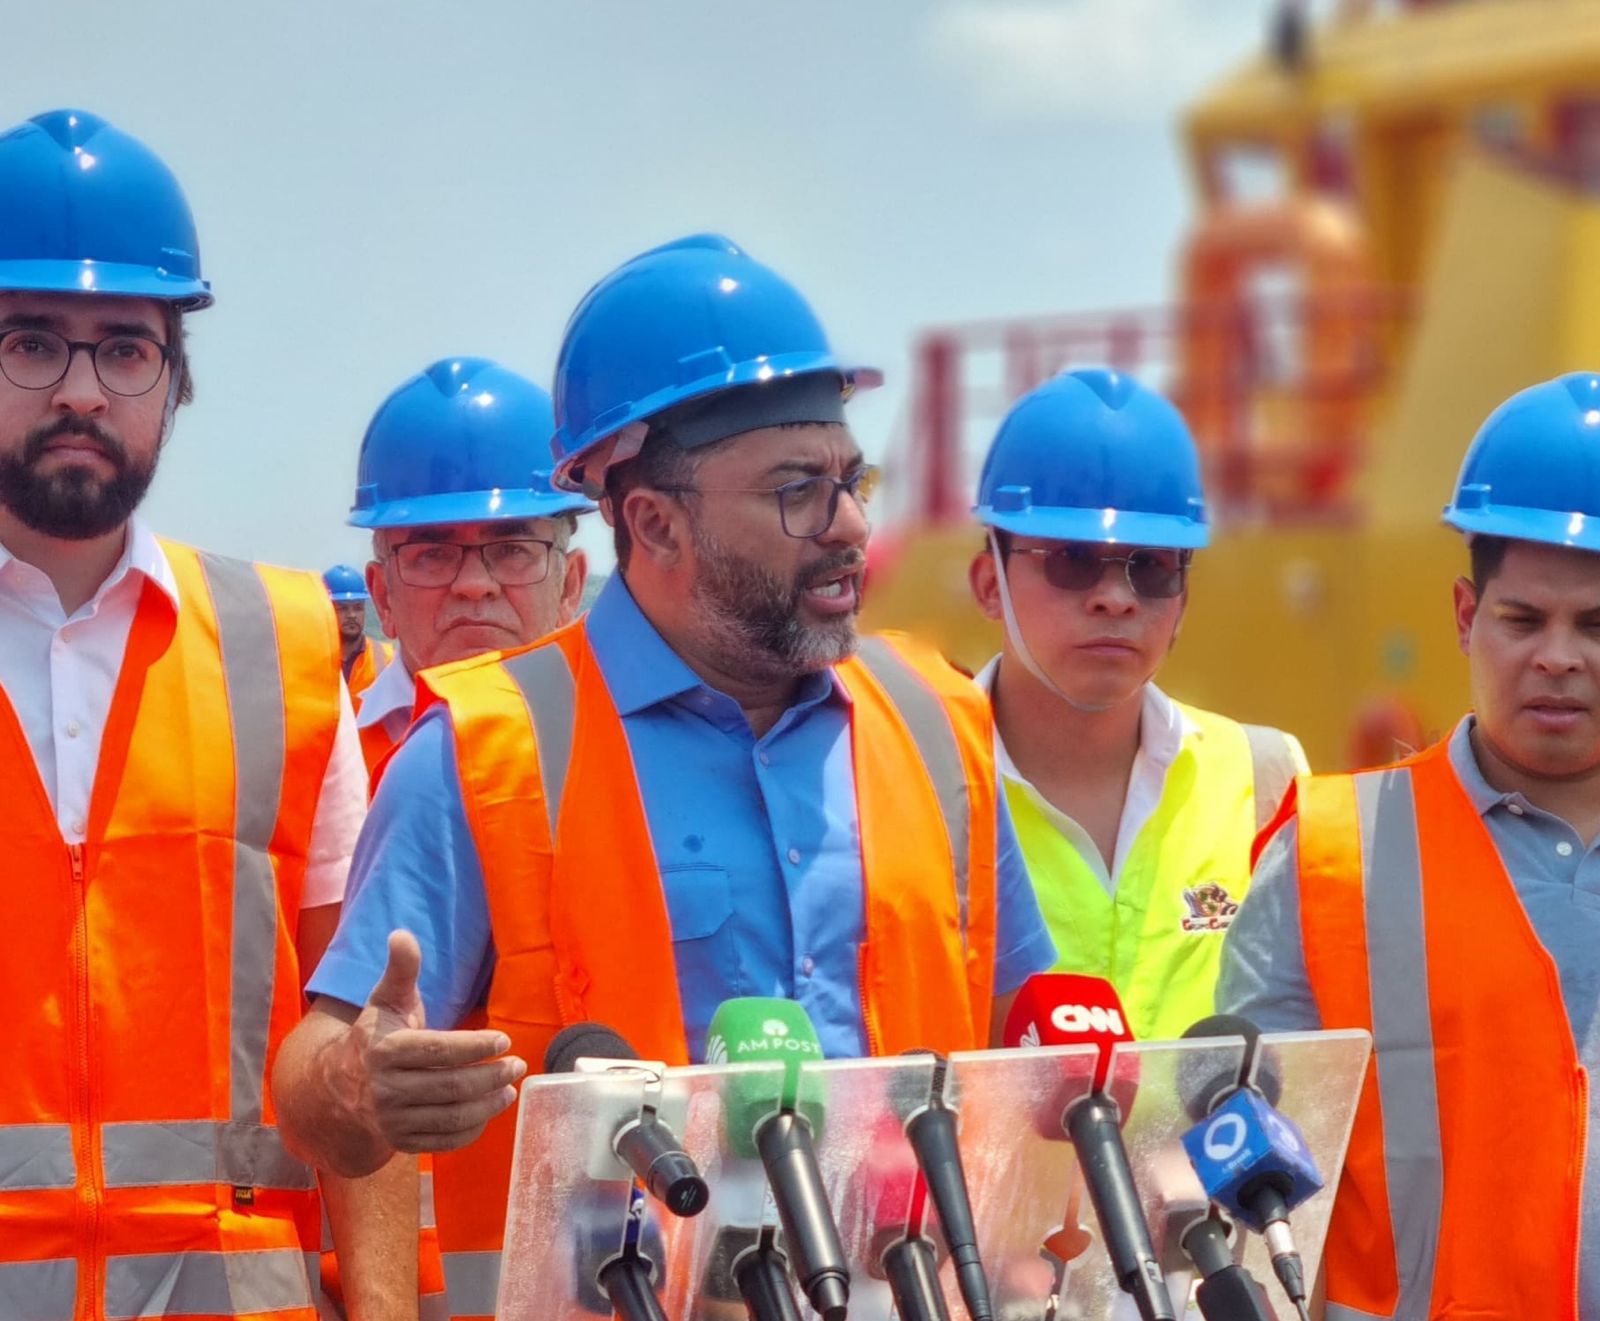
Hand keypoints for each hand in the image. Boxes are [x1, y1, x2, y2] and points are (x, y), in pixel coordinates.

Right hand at [342, 930, 526, 1154]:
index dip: (475, 1046)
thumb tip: (402, 934)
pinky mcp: (400, 1143)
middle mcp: (385, 1090)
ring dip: (487, 1105)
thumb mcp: (386, 1000)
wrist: (338, 1088)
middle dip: (490, 1076)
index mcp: (384, 1051)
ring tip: (509, 1089)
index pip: (438, 1051)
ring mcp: (392, 1121)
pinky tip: (488, 1112)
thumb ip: (401, 969)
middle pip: (450, 1086)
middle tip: (517, 1065)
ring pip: (450, 1117)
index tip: (504, 1040)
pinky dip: (470, 1131)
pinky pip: (442, 1142)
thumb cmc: (375, 1036)